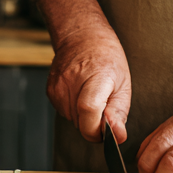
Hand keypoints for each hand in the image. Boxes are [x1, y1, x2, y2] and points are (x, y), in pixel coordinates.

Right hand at [47, 29, 130, 143]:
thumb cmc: (106, 57)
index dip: (98, 129)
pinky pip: (64, 113)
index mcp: (96, 77)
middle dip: (95, 123)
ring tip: (91, 93)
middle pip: (82, 124)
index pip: (89, 111)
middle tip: (103, 104)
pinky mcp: (50, 91)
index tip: (108, 128)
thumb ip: (119, 112)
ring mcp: (58, 86)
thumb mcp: (123, 83)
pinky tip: (79, 92)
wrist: (81, 37)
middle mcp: (72, 82)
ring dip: (84, 116)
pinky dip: (74, 109)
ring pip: (73, 121)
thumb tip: (117, 136)